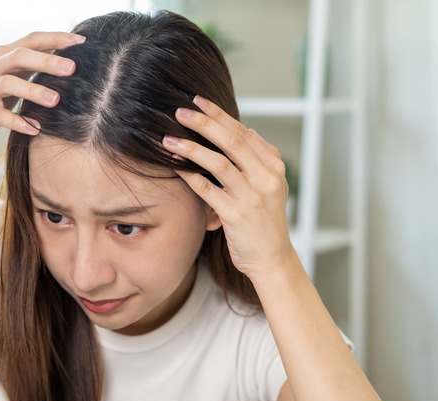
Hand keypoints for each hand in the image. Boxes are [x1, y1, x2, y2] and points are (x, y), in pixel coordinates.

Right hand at [0, 31, 84, 150]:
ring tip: (55, 100)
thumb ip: (32, 68)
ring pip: (8, 83)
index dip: (55, 39)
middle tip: (72, 68)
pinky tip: (34, 128)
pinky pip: (1, 116)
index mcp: (3, 57)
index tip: (80, 42)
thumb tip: (67, 59)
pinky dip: (18, 121)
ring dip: (33, 90)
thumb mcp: (11, 78)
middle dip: (47, 61)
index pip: (31, 40)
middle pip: (20, 56)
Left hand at [162, 96, 295, 279]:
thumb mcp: (270, 186)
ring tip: (168, 139)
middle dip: (204, 123)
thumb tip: (245, 130)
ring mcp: (252, 197)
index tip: (198, 101)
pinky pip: (208, 190)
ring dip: (191, 149)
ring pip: (219, 163)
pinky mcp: (236, 215)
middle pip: (232, 142)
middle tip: (180, 111)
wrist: (271, 258)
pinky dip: (190, 177)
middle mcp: (266, 179)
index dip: (220, 115)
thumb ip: (259, 158)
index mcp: (273, 167)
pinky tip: (174, 167)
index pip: (244, 133)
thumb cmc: (264, 221)